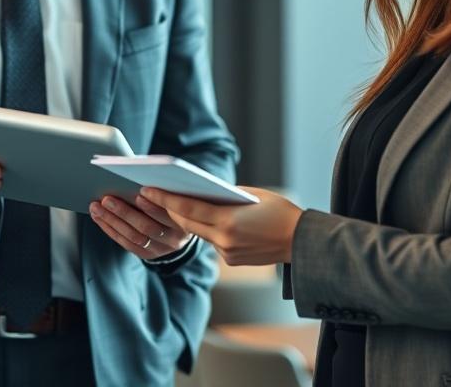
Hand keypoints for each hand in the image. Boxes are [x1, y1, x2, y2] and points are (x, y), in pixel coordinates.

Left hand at [89, 193, 192, 259]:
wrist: (181, 227)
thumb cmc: (175, 201)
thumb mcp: (177, 195)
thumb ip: (166, 189)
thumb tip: (138, 177)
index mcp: (186, 221)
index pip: (169, 214)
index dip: (154, 204)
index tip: (139, 191)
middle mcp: (175, 238)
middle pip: (147, 226)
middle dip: (124, 212)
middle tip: (107, 199)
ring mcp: (161, 249)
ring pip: (134, 236)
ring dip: (112, 221)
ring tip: (97, 207)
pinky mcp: (149, 254)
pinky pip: (127, 243)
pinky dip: (111, 230)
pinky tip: (99, 218)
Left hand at [140, 186, 303, 265]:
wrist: (301, 242)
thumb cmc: (281, 212)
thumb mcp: (253, 195)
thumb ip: (226, 194)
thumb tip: (203, 191)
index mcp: (228, 221)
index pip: (188, 208)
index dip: (165, 199)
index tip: (148, 190)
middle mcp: (224, 240)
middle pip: (187, 222)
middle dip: (168, 209)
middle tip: (149, 195)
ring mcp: (227, 253)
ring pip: (199, 232)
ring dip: (186, 219)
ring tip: (169, 203)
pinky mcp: (232, 260)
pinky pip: (212, 241)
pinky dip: (206, 229)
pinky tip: (200, 219)